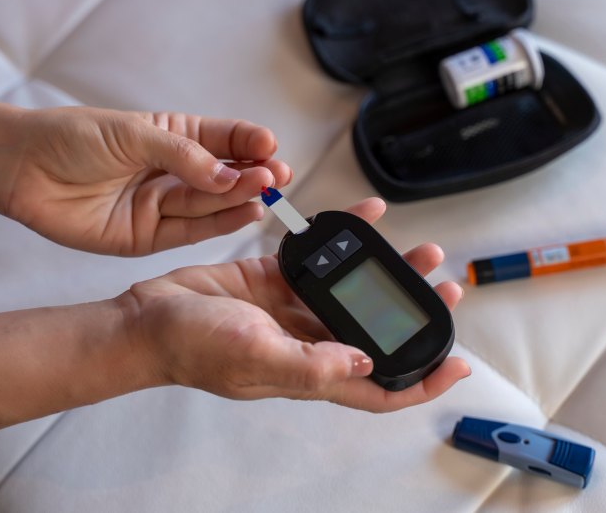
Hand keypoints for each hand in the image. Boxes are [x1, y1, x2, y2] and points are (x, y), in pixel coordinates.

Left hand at [0, 108, 291, 255]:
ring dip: (240, 198)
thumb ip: (182, 155)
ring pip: (210, 204)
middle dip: (253, 174)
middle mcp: (171, 173)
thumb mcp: (133, 134)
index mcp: (172, 136)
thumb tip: (226, 174)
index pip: (223, 139)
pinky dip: (218, 224)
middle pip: (223, 176)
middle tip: (276, 174)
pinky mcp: (145, 237)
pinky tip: (243, 212)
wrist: (21, 167)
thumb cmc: (71, 138)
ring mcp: (159, 206)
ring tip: (266, 190)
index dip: (249, 142)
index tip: (270, 145)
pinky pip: (189, 231)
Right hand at [121, 198, 470, 411]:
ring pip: (355, 292)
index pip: (378, 387)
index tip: (456, 366)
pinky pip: (321, 259)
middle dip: (413, 313)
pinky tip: (365, 217)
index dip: (420, 382)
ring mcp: (294, 311)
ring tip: (419, 252)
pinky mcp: (277, 280)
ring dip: (388, 273)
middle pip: (376, 331)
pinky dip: (345, 238)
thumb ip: (310, 365)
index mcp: (311, 371)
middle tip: (445, 288)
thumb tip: (363, 361)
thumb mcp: (254, 357)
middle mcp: (310, 342)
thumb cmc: (192, 346)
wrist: (149, 314)